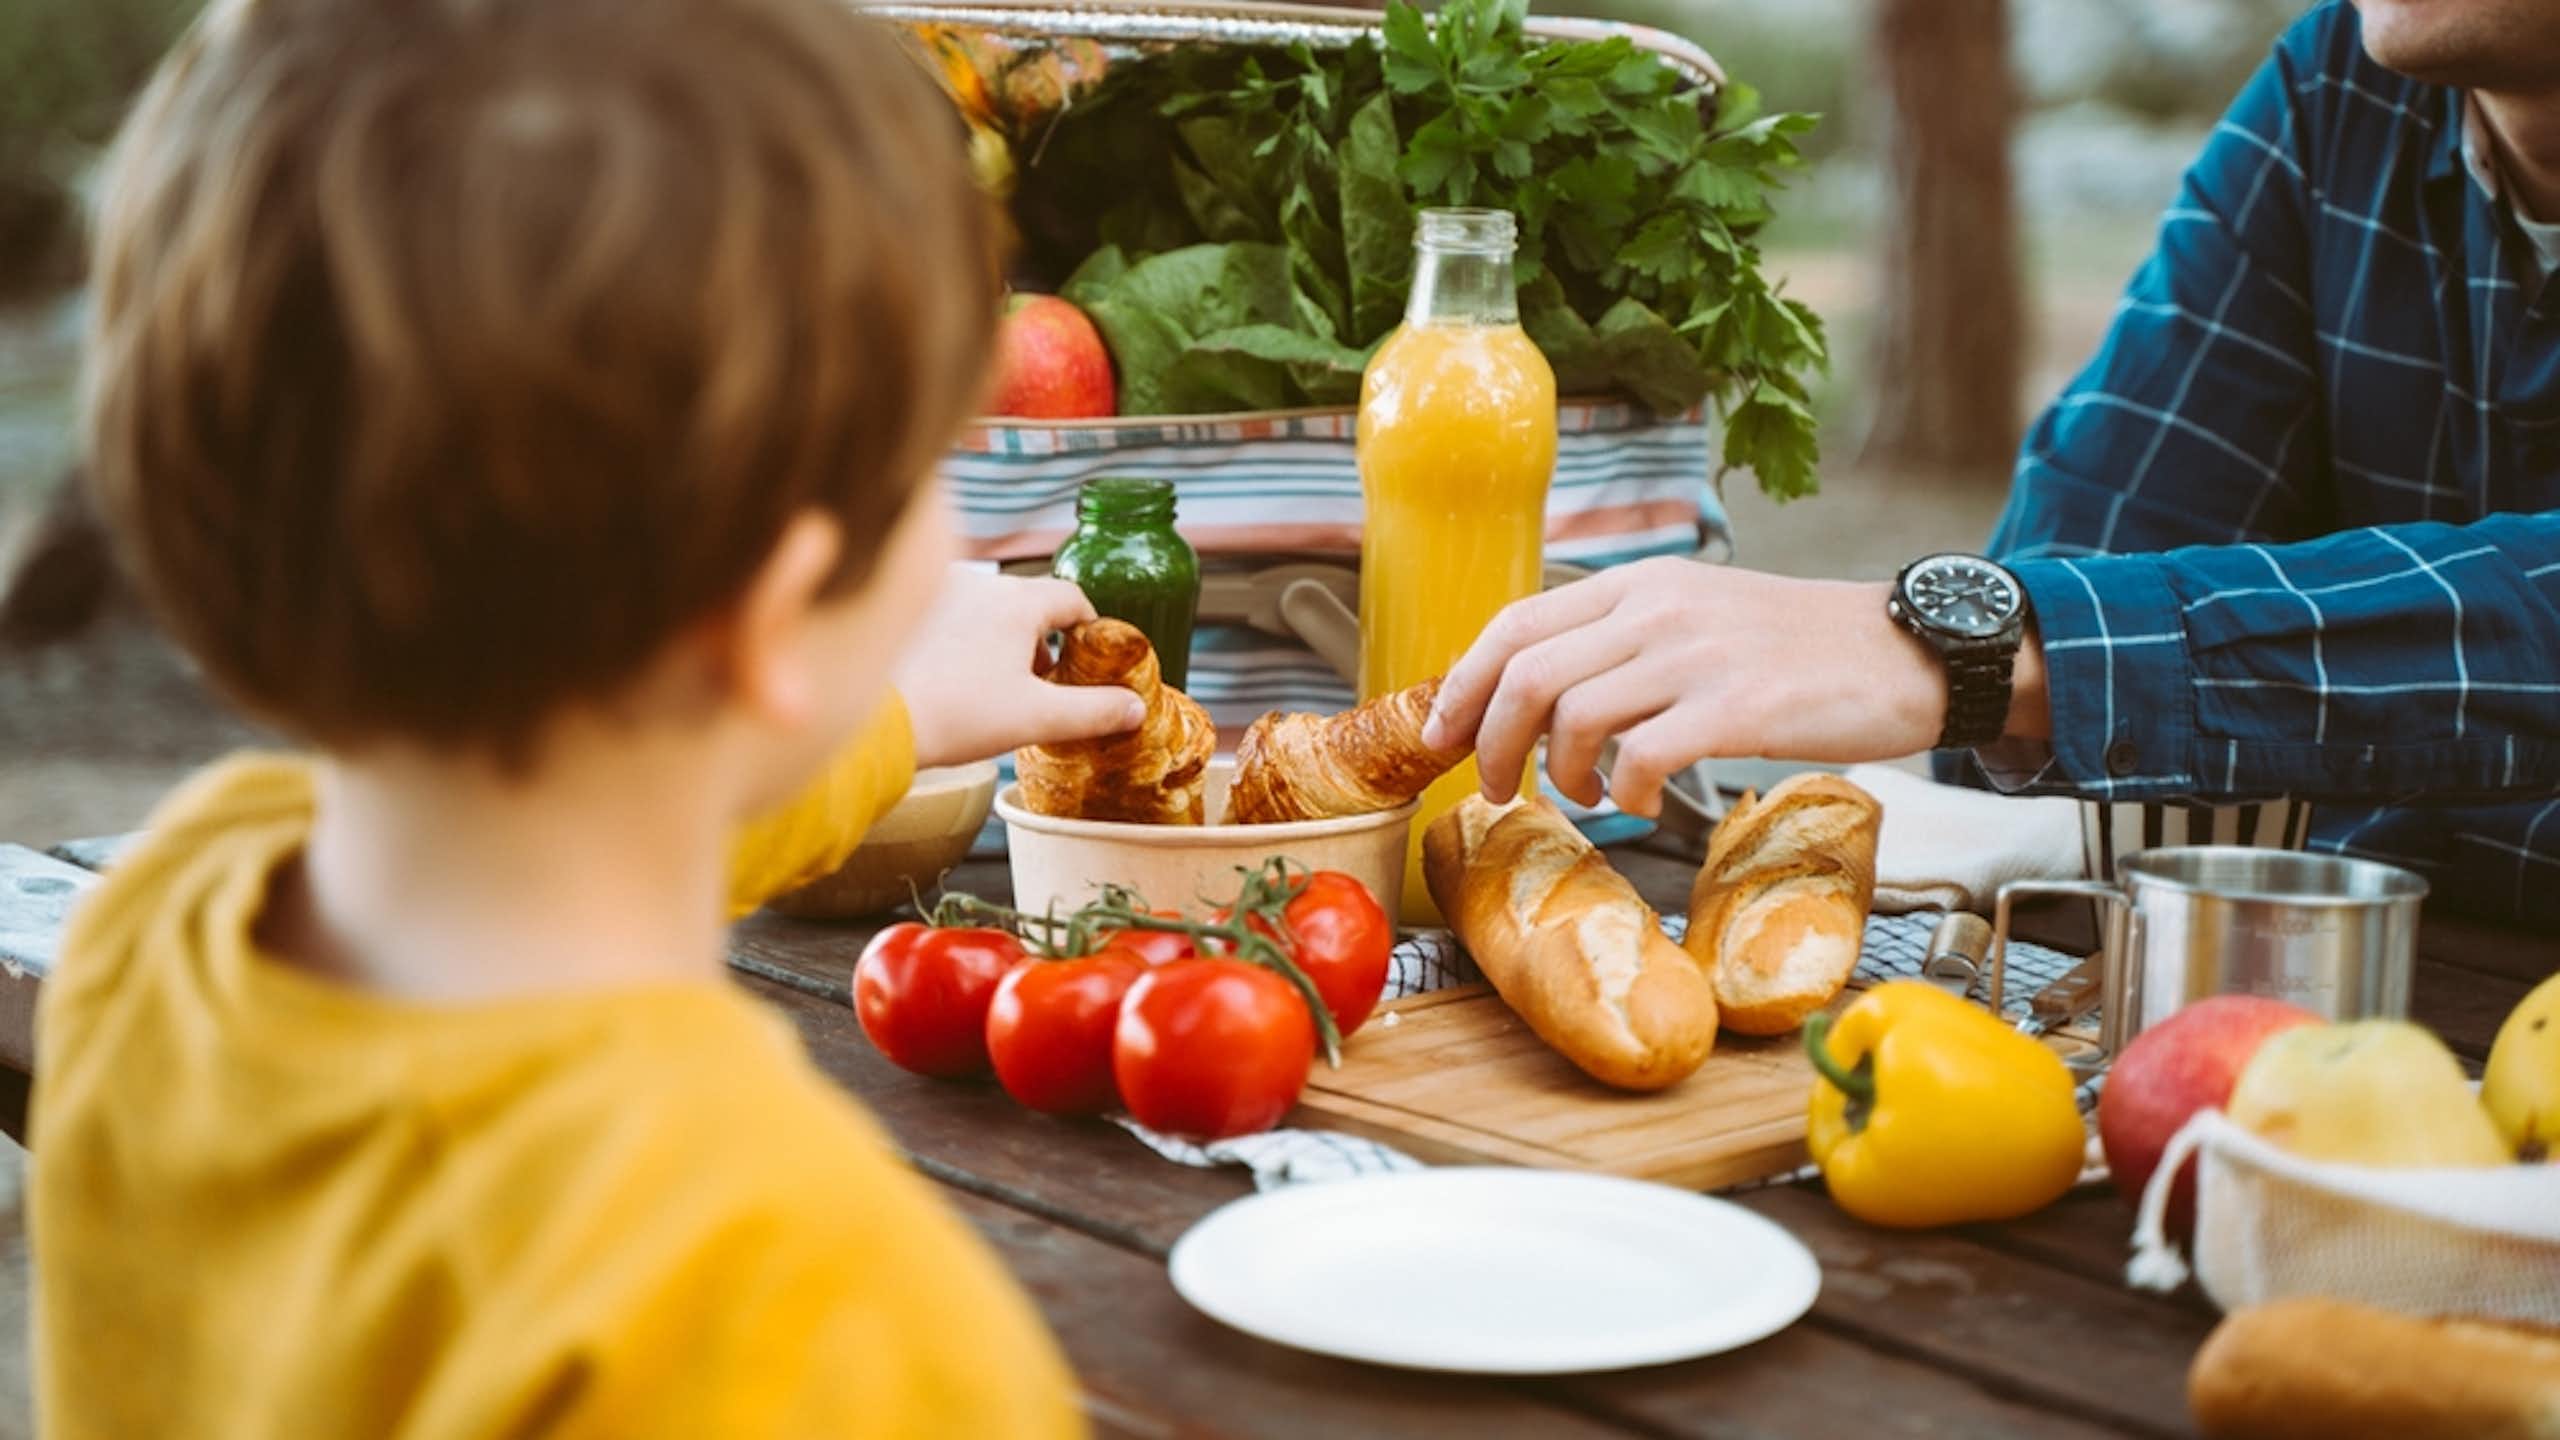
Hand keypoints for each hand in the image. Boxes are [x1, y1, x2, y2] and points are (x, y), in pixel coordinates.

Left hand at [894, 572, 1145, 768]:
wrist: (880, 722)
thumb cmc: (958, 715)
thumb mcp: (1038, 718)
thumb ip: (1094, 711)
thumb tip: (1134, 708)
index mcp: (1018, 602)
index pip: (1072, 598)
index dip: (1089, 628)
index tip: (1090, 657)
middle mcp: (979, 585)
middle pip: (1030, 603)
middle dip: (1044, 639)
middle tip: (1044, 682)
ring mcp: (940, 594)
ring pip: (990, 609)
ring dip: (1004, 638)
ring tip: (1000, 684)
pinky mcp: (910, 613)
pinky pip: (953, 616)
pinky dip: (967, 638)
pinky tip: (958, 678)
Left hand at [1418, 557, 1949, 817]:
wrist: (1908, 651)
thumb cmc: (1799, 649)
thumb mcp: (1698, 615)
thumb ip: (1626, 638)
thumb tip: (1540, 690)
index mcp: (1640, 583)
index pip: (1516, 624)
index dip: (1464, 684)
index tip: (1443, 734)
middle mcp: (1658, 608)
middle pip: (1527, 673)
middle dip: (1492, 742)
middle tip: (1499, 790)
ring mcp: (1698, 655)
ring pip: (1573, 714)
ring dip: (1559, 773)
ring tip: (1585, 796)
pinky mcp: (1740, 706)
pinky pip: (1643, 756)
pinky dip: (1626, 792)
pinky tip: (1642, 802)